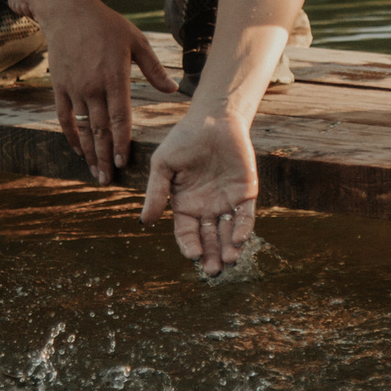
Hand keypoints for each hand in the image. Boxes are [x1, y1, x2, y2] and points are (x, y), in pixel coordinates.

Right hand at [40, 0, 174, 183]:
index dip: (122, 142)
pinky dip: (71, 136)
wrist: (68, 12)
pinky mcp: (60, 87)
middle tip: (109, 179)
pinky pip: (65, 117)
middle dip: (105, 156)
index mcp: (115, 77)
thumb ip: (155, 70)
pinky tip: (78, 151)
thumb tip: (174, 90)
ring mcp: (74, 88)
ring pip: (82, 128)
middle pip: (100, 129)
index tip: (124, 162)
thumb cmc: (107, 25)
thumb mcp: (136, 42)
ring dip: (89, 153)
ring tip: (95, 173)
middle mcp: (93, 87)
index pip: (119, 117)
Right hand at [140, 108, 258, 273]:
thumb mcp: (163, 165)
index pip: (187, 233)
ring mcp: (227, 202)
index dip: (189, 246)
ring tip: (230, 262)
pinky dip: (243, 228)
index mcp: (185, 205)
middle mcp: (206, 209)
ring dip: (229, 249)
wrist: (213, 119)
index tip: (192, 256)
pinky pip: (245, 216)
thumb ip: (156, 192)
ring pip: (228, 233)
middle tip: (213, 271)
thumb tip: (144, 221)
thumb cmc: (184, 140)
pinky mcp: (246, 193)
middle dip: (211, 256)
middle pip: (209, 239)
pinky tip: (240, 240)